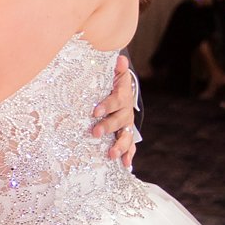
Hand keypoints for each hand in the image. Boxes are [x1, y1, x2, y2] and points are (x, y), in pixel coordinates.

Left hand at [90, 52, 139, 168]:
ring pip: (126, 136)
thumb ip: (115, 69)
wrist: (121, 92)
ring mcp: (127, 124)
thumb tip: (120, 58)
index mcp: (122, 96)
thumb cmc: (110, 83)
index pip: (116, 100)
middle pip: (119, 120)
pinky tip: (125, 165)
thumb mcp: (112, 74)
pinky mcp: (126, 134)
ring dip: (120, 146)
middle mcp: (126, 111)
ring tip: (112, 155)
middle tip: (95, 133)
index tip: (95, 111)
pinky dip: (129, 155)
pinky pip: (130, 146)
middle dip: (108, 127)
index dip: (106, 105)